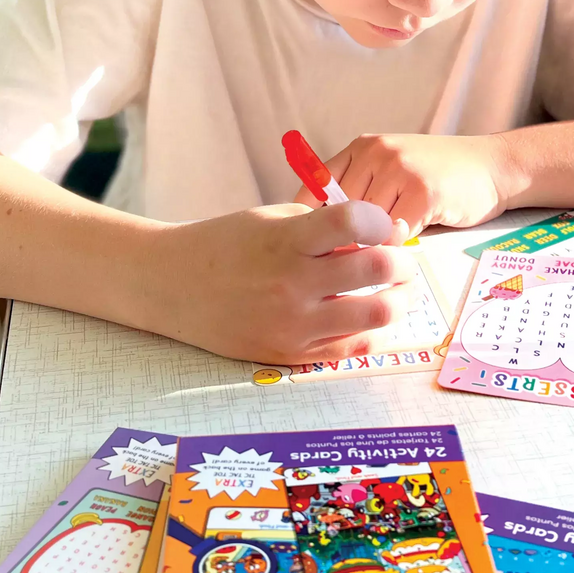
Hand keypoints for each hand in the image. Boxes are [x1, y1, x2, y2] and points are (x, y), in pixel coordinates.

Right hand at [159, 201, 415, 364]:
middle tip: (402, 259)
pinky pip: (353, 347)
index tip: (383, 226)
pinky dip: (374, 330)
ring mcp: (293, 323)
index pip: (355, 222)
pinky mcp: (289, 353)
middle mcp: (292, 283)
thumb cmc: (226, 244)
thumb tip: (385, 237)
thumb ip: (326, 226)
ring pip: (377, 314)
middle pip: (378, 269)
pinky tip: (372, 316)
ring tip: (397, 290)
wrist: (172, 286)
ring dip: (398, 298)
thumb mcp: (273, 218)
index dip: (382, 221)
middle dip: (402, 261)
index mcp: (287, 240)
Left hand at [295, 134, 511, 236]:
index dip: (309, 220)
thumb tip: (320, 234)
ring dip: (374, 245)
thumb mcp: (392, 170)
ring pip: (367, 226)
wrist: (493, 167)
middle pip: (339, 212)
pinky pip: (394, 234)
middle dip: (345, 238)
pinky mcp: (423, 192)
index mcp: (362, 147)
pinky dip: (398, 247)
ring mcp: (400, 170)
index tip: (309, 245)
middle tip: (348, 257)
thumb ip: (362, 191)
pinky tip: (407, 245)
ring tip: (385, 248)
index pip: (316, 185)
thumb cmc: (439, 175)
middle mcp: (377, 153)